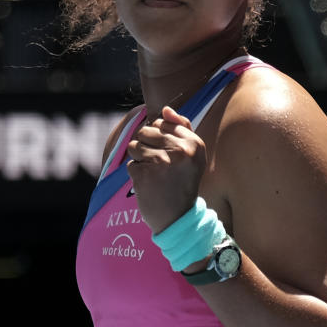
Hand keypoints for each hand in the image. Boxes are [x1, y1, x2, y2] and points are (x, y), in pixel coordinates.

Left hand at [126, 106, 205, 232]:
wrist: (178, 218)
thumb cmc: (183, 183)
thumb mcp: (192, 155)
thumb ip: (182, 128)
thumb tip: (165, 108)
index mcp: (195, 144)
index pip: (163, 123)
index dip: (159, 138)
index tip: (169, 156)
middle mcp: (180, 151)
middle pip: (146, 131)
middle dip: (147, 147)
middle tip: (160, 167)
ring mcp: (161, 162)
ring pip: (135, 146)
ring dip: (139, 160)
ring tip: (154, 174)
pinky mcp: (144, 174)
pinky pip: (130, 164)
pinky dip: (136, 174)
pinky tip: (149, 184)